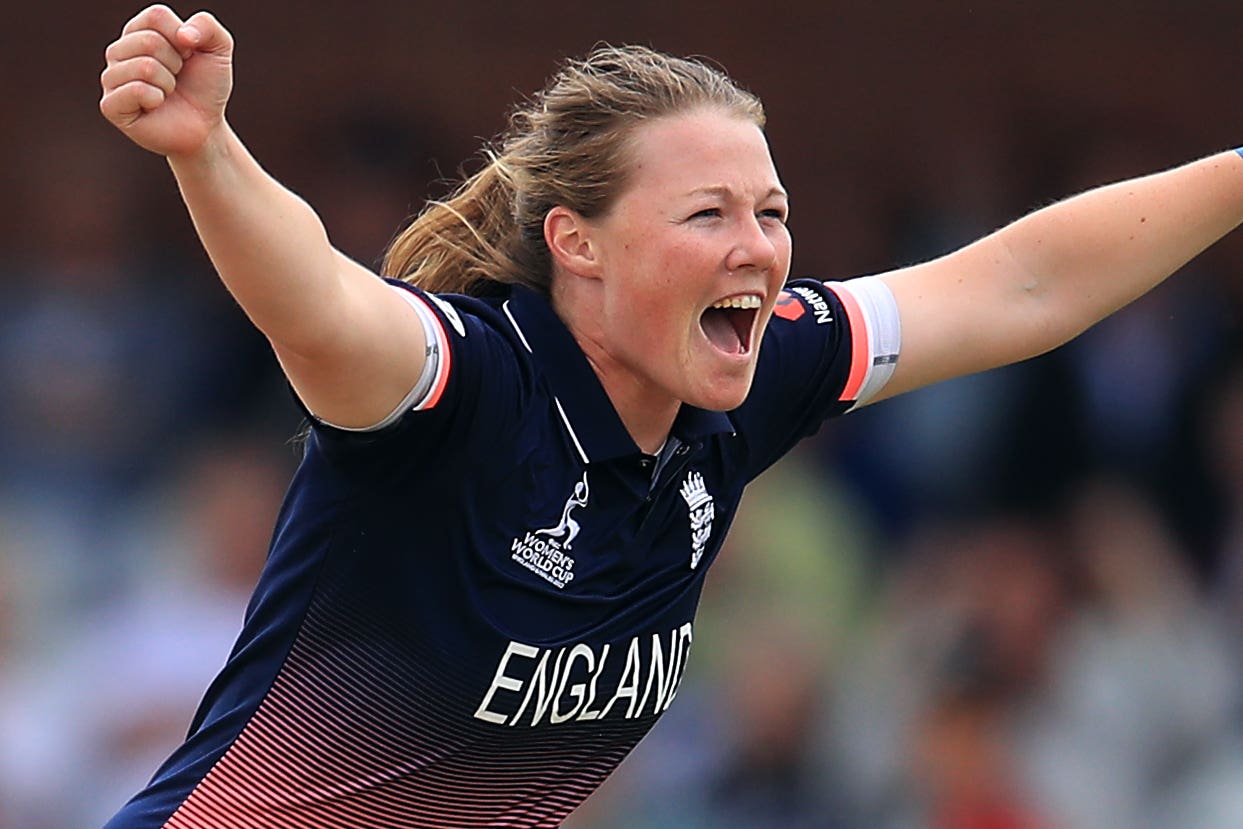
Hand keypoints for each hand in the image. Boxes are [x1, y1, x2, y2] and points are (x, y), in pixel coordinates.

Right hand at [99, 5, 233, 158]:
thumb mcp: (218, 49)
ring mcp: (111, 78)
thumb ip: (207, 25)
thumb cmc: (205, 86)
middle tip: (177, 78)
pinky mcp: (111, 105)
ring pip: (145, 66)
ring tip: (167, 92)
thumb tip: (183, 34)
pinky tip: (155, 106)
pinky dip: (157, 99)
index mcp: (138, 30)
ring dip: (168, 83)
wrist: (205, 127)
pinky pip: (136, 90)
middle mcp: (119, 51)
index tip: (187, 56)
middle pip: (149, 41)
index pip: (157, 16)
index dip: (183, 39)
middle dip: (176, 63)